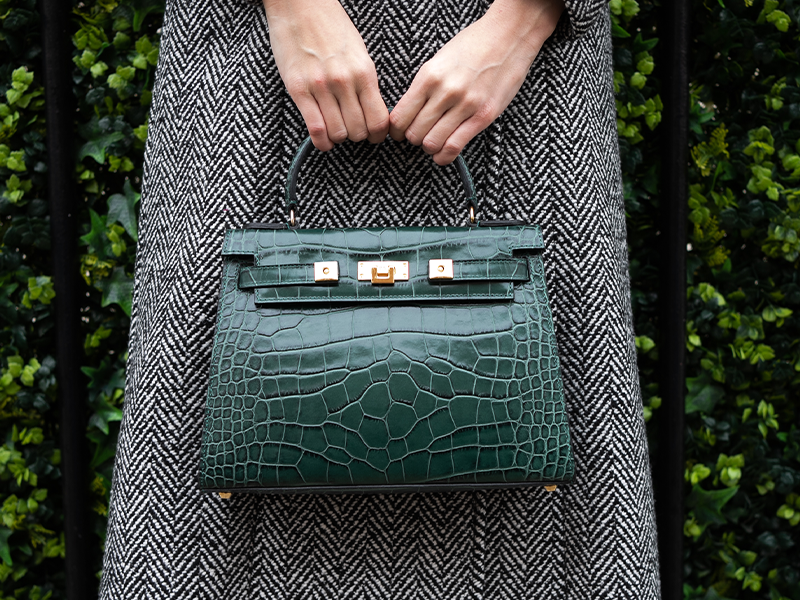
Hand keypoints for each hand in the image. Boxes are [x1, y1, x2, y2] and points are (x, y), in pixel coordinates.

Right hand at [264, 0, 388, 150]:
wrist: (300, 5)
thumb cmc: (331, 27)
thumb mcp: (359, 53)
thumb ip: (365, 82)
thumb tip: (373, 112)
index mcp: (364, 72)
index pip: (379, 119)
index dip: (378, 135)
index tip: (374, 136)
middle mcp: (344, 81)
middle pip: (359, 130)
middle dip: (358, 136)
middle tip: (353, 131)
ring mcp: (321, 87)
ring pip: (339, 133)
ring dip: (339, 138)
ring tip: (336, 131)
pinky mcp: (298, 89)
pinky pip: (315, 129)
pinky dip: (322, 141)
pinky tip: (323, 140)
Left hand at [389, 0, 564, 164]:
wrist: (509, 35)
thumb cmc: (473, 45)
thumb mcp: (438, 61)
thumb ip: (423, 87)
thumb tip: (406, 113)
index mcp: (429, 76)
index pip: (400, 117)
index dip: (396, 130)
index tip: (399, 132)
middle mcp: (445, 92)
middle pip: (414, 133)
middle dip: (413, 138)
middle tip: (418, 135)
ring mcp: (465, 105)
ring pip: (432, 143)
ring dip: (429, 147)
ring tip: (433, 140)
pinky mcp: (483, 116)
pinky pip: (455, 146)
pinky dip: (444, 156)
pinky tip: (443, 154)